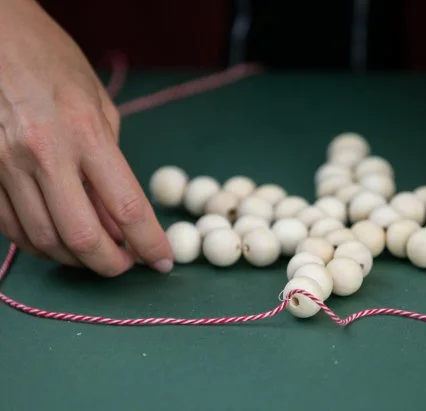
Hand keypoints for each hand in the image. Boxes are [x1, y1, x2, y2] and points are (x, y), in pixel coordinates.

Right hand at [0, 0, 173, 274]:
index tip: (162, 261)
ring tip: (95, 255)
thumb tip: (119, 221)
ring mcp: (5, 165)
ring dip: (75, 259)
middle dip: (110, 265)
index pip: (126, 207)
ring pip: (43, 239)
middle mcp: (44, 153)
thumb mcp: (100, 107)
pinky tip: (57, 240)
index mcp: (86, 133)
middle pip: (82, 237)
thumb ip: (110, 166)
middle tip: (126, 266)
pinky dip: (39, 243)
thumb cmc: (55, 64)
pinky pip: (10, 227)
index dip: (149, 244)